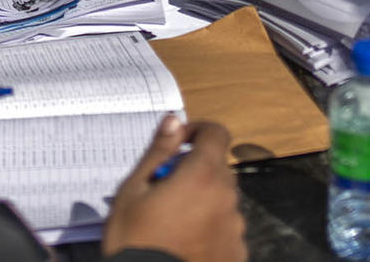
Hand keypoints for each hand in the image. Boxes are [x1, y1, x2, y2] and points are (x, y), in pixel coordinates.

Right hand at [103, 117, 245, 261]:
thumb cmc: (134, 241)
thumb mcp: (133, 191)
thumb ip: (158, 152)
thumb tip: (174, 120)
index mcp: (203, 176)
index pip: (216, 133)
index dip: (197, 131)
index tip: (177, 146)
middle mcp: (227, 199)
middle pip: (218, 168)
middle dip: (195, 169)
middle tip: (163, 190)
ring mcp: (235, 230)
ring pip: (222, 200)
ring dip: (204, 200)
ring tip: (172, 222)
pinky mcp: (236, 255)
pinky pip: (226, 230)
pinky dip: (210, 229)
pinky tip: (185, 243)